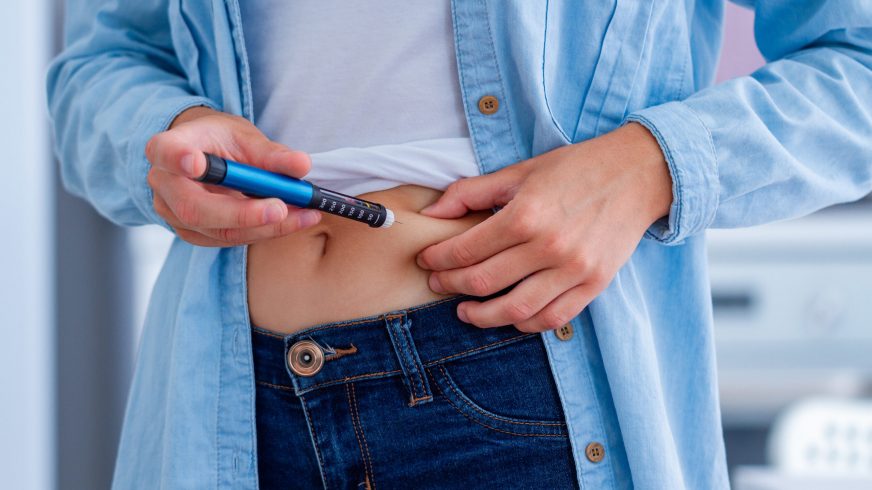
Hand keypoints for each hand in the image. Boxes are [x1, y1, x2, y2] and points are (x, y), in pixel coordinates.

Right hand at [145, 106, 321, 245]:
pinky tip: (292, 221)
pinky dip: (264, 232)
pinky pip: (229, 239)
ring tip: (304, 215)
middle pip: (194, 207)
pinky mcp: (194, 233)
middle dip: (242, 213)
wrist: (205, 156)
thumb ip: (271, 152)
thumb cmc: (220, 141)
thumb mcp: (244, 136)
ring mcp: (175, 214)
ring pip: (217, 230)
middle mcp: (164, 184)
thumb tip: (302, 165)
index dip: (177, 159)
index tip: (197, 163)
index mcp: (168, 148)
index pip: (164, 152)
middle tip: (281, 209)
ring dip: (265, 227)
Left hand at [415, 123, 671, 331]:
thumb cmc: (575, 169)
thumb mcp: (519, 172)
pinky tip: (509, 316)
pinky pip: (553, 318)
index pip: (466, 250)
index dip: (439, 259)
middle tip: (438, 284)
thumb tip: (432, 213)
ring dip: (482, 317)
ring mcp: (574, 270)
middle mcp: (549, 246)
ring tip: (465, 311)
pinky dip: (525, 324)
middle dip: (451, 286)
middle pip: (484, 282)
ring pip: (515, 311)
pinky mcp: (595, 285)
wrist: (637, 173)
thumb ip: (471, 192)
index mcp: (526, 215)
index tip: (426, 261)